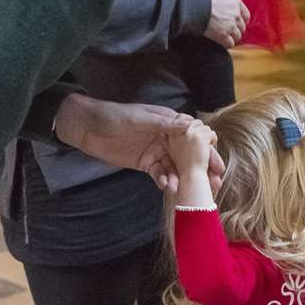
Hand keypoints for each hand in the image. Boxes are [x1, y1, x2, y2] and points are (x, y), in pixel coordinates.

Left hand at [55, 94, 221, 192]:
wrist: (87, 128)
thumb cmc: (113, 116)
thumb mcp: (139, 119)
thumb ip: (164, 124)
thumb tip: (190, 124)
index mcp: (168, 123)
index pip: (193, 135)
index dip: (206, 148)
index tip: (217, 161)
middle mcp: (167, 137)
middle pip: (188, 154)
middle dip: (200, 167)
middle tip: (213, 182)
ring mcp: (157, 151)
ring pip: (175, 166)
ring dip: (180, 177)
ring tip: (182, 188)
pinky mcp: (146, 163)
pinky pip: (160, 173)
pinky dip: (164, 180)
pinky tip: (166, 187)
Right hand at [202, 0, 248, 48]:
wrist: (193, 3)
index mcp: (236, 2)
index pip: (246, 15)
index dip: (242, 20)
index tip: (238, 22)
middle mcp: (236, 15)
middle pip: (242, 27)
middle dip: (237, 29)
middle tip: (230, 30)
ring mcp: (230, 26)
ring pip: (237, 36)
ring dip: (232, 37)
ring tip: (226, 37)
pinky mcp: (222, 35)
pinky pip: (230, 43)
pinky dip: (227, 43)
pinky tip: (222, 42)